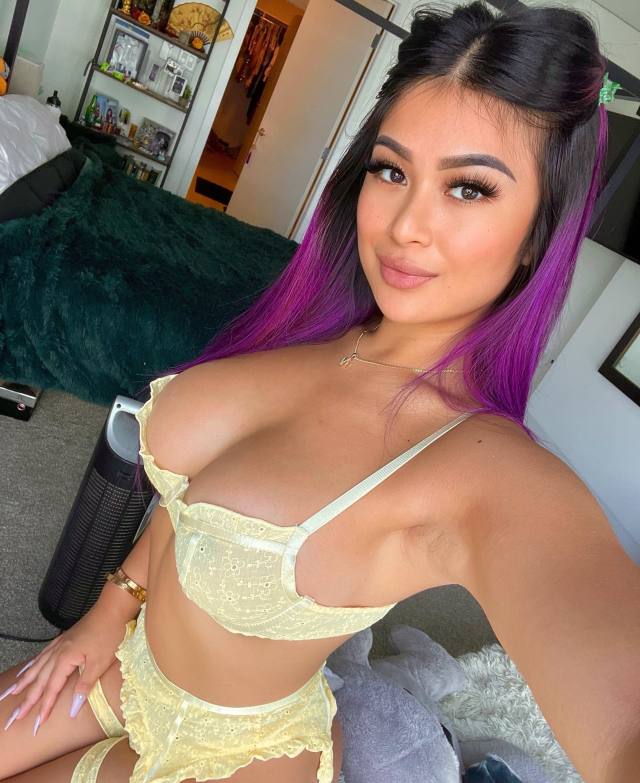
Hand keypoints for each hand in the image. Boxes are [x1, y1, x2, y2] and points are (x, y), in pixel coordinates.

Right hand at [3, 602, 134, 733]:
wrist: (113, 608)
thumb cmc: (110, 634)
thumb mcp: (100, 663)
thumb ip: (84, 686)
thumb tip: (72, 710)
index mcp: (65, 659)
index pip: (51, 689)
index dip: (44, 707)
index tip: (37, 724)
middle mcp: (58, 652)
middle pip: (39, 680)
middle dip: (27, 699)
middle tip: (16, 715)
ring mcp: (60, 644)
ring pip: (37, 666)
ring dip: (25, 681)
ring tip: (12, 692)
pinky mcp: (64, 638)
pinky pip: (43, 654)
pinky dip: (33, 663)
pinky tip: (29, 667)